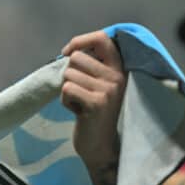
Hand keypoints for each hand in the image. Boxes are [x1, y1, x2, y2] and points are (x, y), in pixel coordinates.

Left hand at [61, 31, 126, 169]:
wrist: (100, 146)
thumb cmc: (93, 112)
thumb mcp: (98, 85)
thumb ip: (91, 66)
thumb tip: (69, 50)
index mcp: (119, 68)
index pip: (102, 38)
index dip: (79, 41)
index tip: (67, 52)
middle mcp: (117, 77)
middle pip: (75, 58)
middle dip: (69, 75)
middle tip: (80, 93)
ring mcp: (109, 90)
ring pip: (68, 74)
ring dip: (67, 90)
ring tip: (80, 103)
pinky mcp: (97, 103)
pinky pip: (66, 90)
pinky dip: (65, 101)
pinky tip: (77, 112)